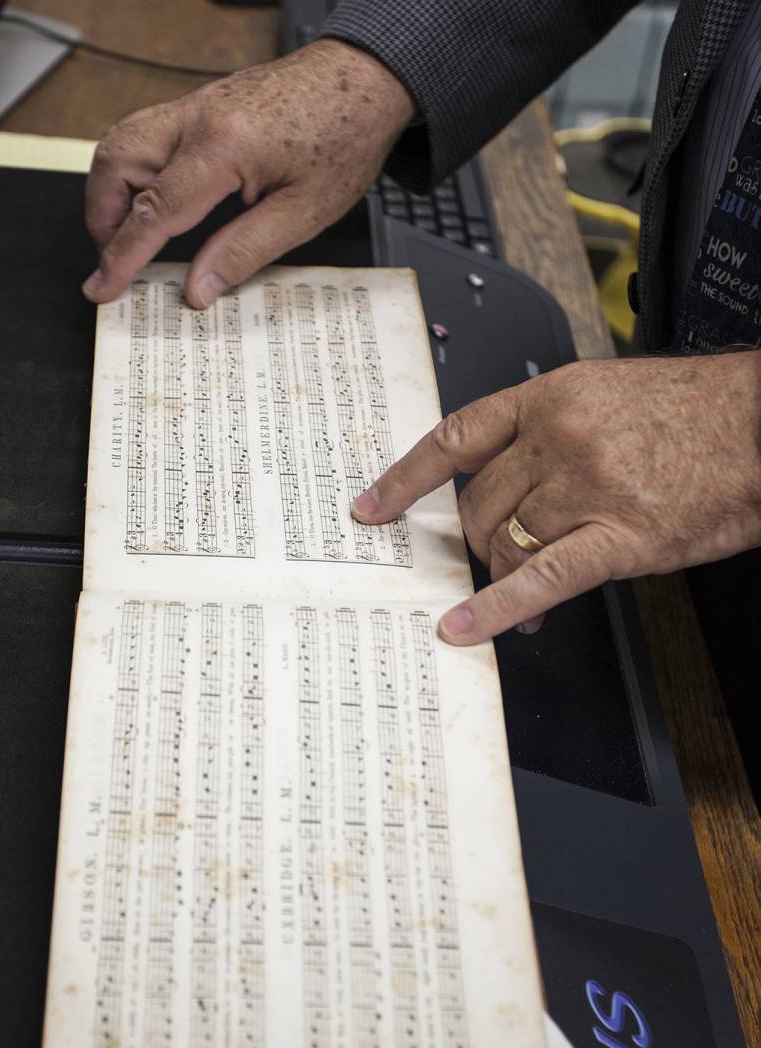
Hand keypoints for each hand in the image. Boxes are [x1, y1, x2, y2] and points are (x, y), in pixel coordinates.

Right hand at [82, 39, 414, 306]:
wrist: (365, 79)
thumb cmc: (345, 137)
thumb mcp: (303, 213)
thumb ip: (243, 253)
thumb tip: (198, 288)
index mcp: (222, 146)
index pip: (153, 211)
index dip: (122, 256)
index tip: (102, 286)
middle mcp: (197, 117)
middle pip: (115, 163)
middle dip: (102, 217)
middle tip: (115, 261)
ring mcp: (196, 105)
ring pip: (122, 142)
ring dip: (113, 191)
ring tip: (130, 236)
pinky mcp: (202, 105)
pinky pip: (147, 135)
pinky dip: (135, 171)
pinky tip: (155, 200)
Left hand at [351, 352, 760, 643]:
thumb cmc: (699, 413)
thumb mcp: (609, 396)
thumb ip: (551, 430)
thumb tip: (507, 480)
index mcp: (552, 397)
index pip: (457, 437)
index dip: (406, 478)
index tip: (372, 507)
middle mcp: (560, 438)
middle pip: (478, 504)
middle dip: (477, 540)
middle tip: (493, 558)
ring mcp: (588, 488)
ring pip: (506, 543)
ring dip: (503, 574)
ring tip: (521, 596)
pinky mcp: (620, 538)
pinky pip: (541, 579)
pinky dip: (498, 609)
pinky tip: (467, 627)